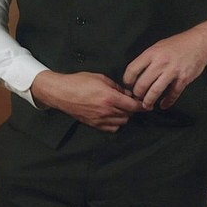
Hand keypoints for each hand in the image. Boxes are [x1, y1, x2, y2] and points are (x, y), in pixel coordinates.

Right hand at [30, 71, 144, 131]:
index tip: (145, 103)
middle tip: (129, 102)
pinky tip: (112, 116)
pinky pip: (111, 128)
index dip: (142, 105)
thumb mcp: (101, 78)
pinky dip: (115, 123)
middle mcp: (107, 111)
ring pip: (122, 122)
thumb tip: (127, 94)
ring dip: (124, 116)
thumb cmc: (78, 82)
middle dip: (131, 109)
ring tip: (119, 108)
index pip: (134, 106)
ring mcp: (100, 119)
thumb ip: (117, 87)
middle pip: (129, 115)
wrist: (61, 93)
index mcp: (110, 98)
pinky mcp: (93, 124)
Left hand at [123, 22, 206, 109]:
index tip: (128, 86)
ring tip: (147, 105)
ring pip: (155, 91)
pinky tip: (163, 105)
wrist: (200, 42)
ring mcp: (173, 71)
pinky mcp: (184, 78)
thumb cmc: (176, 44)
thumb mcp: (157, 47)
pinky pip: (173, 94)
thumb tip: (135, 74)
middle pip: (142, 84)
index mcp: (151, 54)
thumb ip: (146, 60)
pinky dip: (167, 102)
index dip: (127, 81)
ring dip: (148, 101)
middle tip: (137, 97)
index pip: (131, 70)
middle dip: (137, 94)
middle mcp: (160, 63)